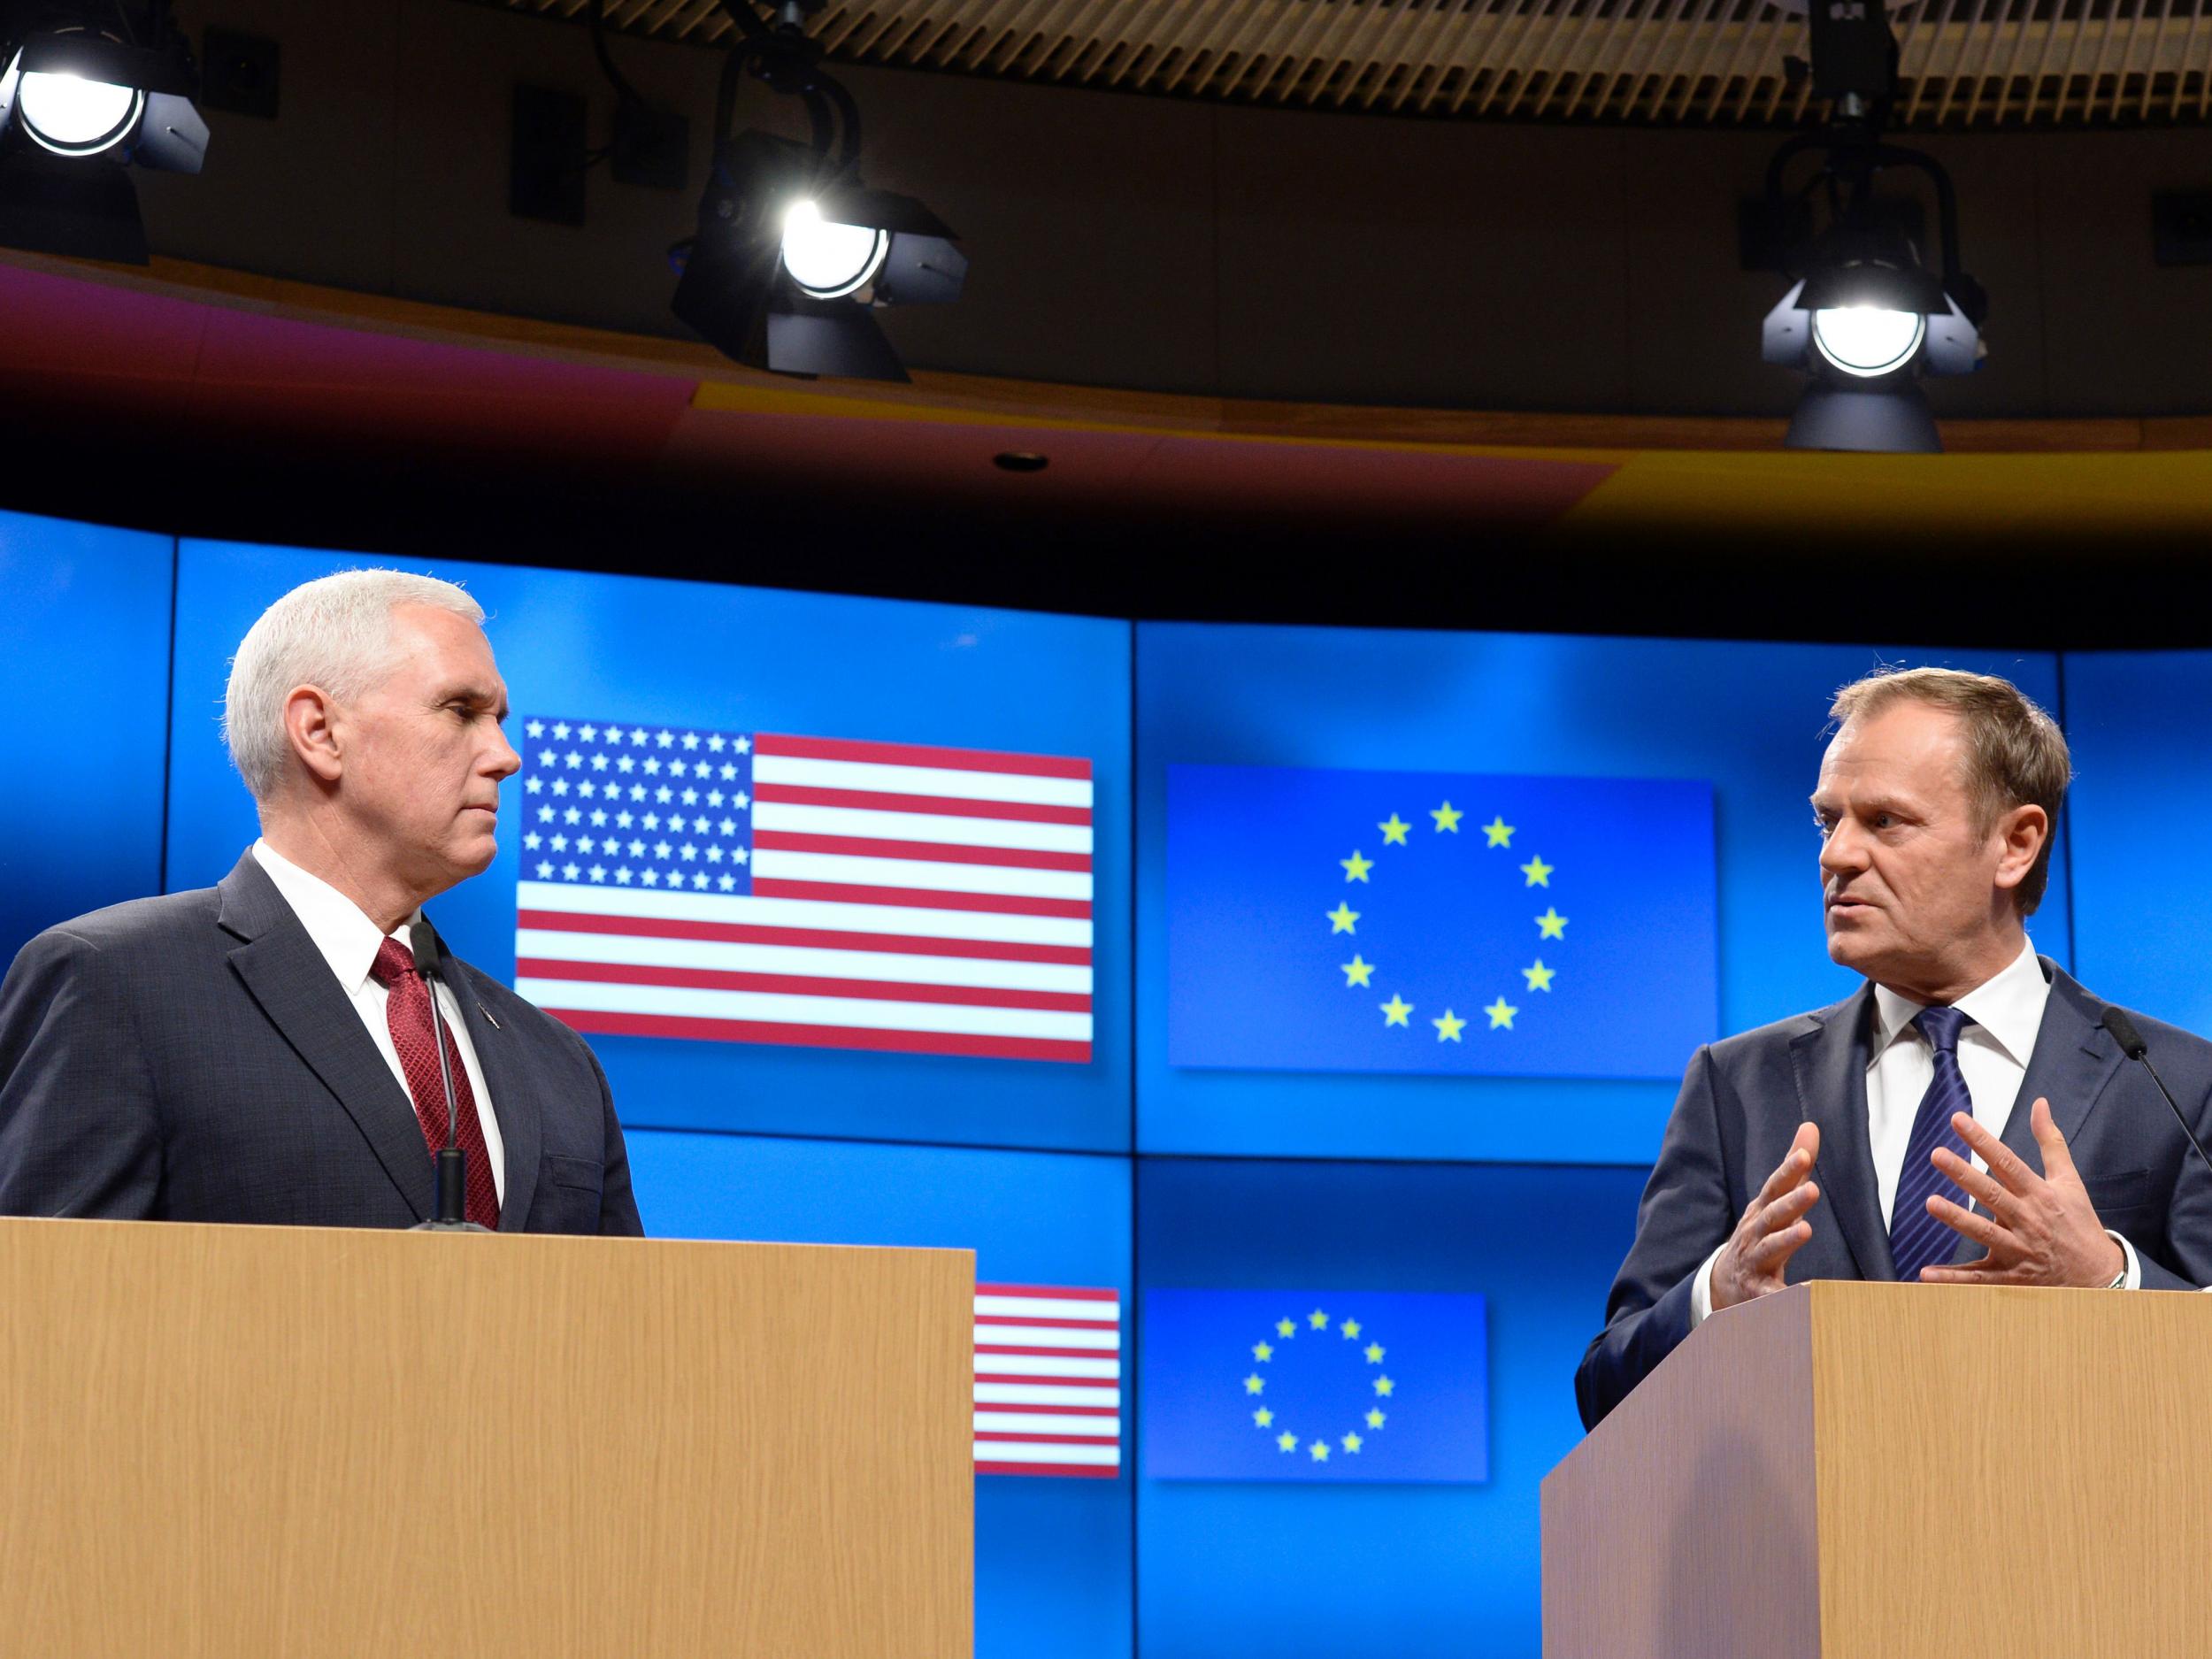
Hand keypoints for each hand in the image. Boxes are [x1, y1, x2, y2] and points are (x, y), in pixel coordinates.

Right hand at [1711, 1122, 1821, 1311]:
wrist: (1725, 1282)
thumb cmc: (1760, 1235)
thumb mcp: (1775, 1201)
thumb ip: (1794, 1168)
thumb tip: (1810, 1126)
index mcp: (1763, 1210)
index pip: (1776, 1187)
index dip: (1789, 1171)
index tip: (1804, 1156)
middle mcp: (1755, 1232)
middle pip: (1774, 1215)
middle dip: (1791, 1202)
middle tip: (1812, 1190)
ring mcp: (1754, 1260)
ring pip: (1770, 1248)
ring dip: (1786, 1239)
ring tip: (1806, 1230)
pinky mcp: (1758, 1291)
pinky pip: (1772, 1294)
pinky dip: (1783, 1295)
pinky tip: (1802, 1294)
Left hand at [1918, 1098, 2124, 1286]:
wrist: (2100, 1275)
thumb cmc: (2078, 1222)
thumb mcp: (2069, 1180)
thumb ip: (2050, 1141)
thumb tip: (2039, 1104)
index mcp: (2040, 1195)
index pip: (2007, 1162)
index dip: (1982, 1141)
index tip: (1958, 1120)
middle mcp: (2028, 1220)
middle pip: (1993, 1194)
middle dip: (1965, 1175)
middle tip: (1937, 1154)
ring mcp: (2019, 1250)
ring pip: (1985, 1233)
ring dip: (1957, 1219)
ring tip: (1931, 1203)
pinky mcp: (2011, 1277)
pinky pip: (1978, 1279)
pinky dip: (1953, 1279)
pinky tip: (1926, 1273)